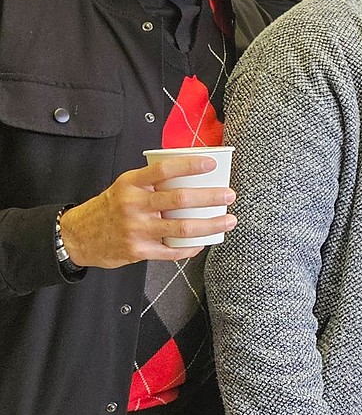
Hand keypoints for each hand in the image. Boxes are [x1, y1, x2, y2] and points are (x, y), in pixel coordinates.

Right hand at [59, 156, 237, 267]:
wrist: (79, 236)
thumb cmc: (111, 207)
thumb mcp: (125, 186)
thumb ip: (152, 181)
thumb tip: (191, 173)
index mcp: (131, 184)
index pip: (163, 170)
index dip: (189, 165)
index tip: (211, 164)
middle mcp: (133, 205)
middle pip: (179, 199)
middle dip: (210, 197)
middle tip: (229, 195)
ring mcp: (136, 229)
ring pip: (182, 227)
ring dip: (210, 224)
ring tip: (228, 220)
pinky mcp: (138, 251)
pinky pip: (172, 251)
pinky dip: (191, 247)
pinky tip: (203, 242)